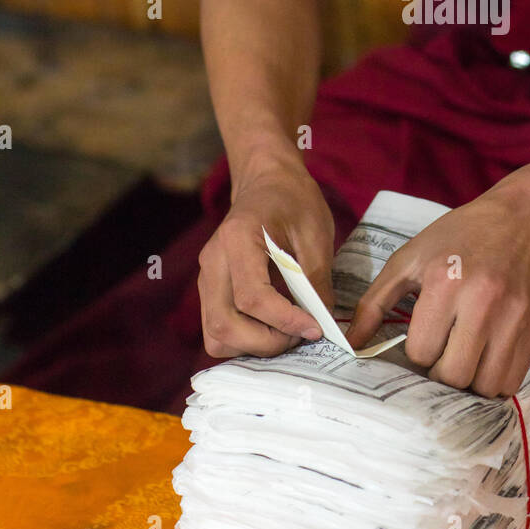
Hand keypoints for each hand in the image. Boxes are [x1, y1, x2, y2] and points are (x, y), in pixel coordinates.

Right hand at [197, 156, 335, 359]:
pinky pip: (218, 329)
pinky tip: (272, 329)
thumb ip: (317, 281)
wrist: (267, 182)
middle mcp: (213, 261)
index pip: (253, 297)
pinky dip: (244, 340)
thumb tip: (323, 325)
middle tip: (301, 335)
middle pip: (224, 325)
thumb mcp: (316, 234)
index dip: (285, 321)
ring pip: (216, 335)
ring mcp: (206, 277)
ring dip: (253, 346)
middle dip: (267, 343)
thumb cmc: (294, 202)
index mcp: (238, 239)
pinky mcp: (210, 289)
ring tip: (287, 334)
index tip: (314, 328)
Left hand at [345, 185, 529, 396]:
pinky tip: (485, 360)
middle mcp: (482, 302)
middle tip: (441, 352)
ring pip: (483, 386)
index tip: (423, 336)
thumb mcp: (411, 256)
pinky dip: (494, 382)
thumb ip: (375, 302)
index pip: (421, 352)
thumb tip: (351, 344)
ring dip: (467, 381)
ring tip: (463, 358)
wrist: (526, 218)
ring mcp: (513, 317)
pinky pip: (511, 381)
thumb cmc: (461, 235)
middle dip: (439, 371)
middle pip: (452, 375)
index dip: (416, 351)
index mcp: (444, 281)